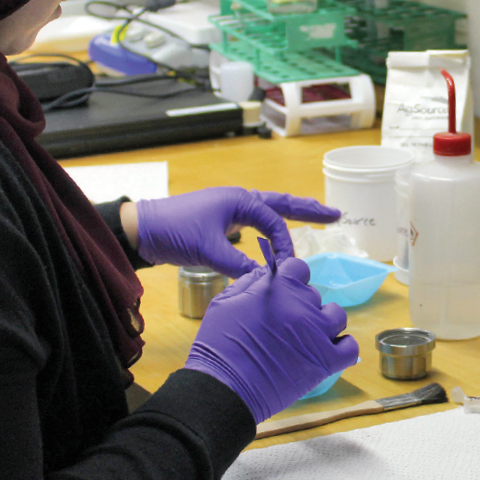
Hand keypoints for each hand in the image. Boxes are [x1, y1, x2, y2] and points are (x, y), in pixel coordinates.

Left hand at [131, 188, 341, 278]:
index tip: (287, 267)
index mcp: (239, 200)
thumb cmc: (174, 231)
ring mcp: (229, 211)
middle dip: (308, 210)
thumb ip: (238, 265)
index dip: (285, 245)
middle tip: (335, 214)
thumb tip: (264, 279)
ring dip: (290, 217)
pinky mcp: (220, 224)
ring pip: (267, 213)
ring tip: (315, 218)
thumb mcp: (209, 250)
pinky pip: (252, 225)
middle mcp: (238, 201)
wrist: (143, 230)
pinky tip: (272, 239)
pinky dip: (267, 230)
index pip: (274, 222)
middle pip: (281, 205)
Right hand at [186, 257, 359, 422]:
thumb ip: (249, 283)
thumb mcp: (224, 303)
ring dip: (323, 323)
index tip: (282, 294)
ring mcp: (318, 333)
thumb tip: (266, 274)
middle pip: (314, 295)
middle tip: (282, 327)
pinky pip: (349, 347)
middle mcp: (303, 305)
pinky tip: (327, 352)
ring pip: (336, 316)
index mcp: (279, 287)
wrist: (223, 388)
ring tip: (305, 339)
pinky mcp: (326, 361)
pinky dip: (342, 347)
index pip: (299, 268)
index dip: (290, 280)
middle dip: (300, 306)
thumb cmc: (218, 346)